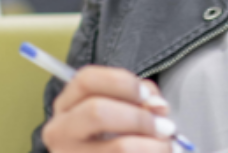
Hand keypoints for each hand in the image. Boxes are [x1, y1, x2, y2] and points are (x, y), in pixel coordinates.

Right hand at [42, 65, 176, 152]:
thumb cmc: (116, 137)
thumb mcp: (122, 111)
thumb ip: (139, 101)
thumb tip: (158, 106)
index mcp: (66, 107)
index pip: (86, 80)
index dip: (122, 83)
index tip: (147, 96)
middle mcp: (60, 132)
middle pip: (97, 111)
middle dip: (139, 118)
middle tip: (165, 127)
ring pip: (119, 147)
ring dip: (153, 145)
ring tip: (167, 146)